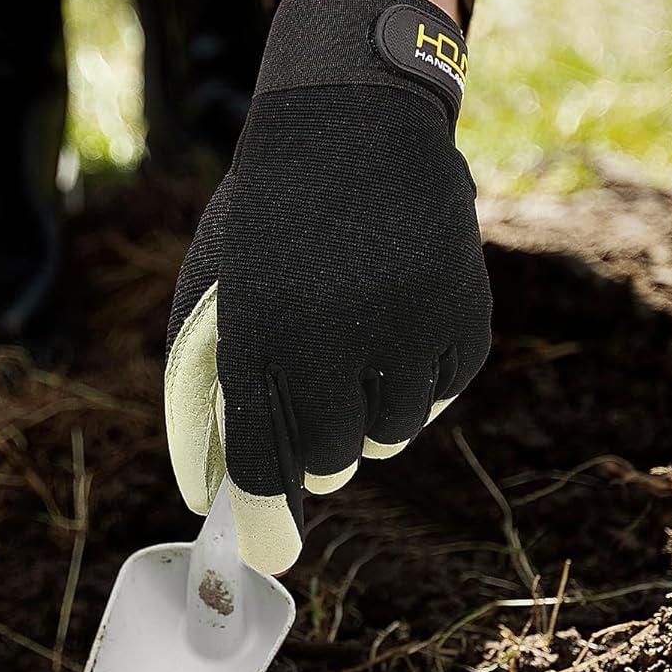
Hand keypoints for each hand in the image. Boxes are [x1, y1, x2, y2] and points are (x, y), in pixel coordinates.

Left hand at [164, 0, 490, 575]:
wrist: (350, 123)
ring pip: (393, 431)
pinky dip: (418, 378)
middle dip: (318, 454)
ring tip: (353, 358)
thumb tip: (212, 480)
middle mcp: (336, 339)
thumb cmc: (266, 218)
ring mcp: (407, 325)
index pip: (265, 458)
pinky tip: (397, 330)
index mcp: (261, 334)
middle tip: (314, 425)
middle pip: (332, 458)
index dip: (266, 512)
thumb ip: (208, 378)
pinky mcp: (463, 311)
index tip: (272, 548)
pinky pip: (443, 389)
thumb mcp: (214, 287)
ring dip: (369, 416)